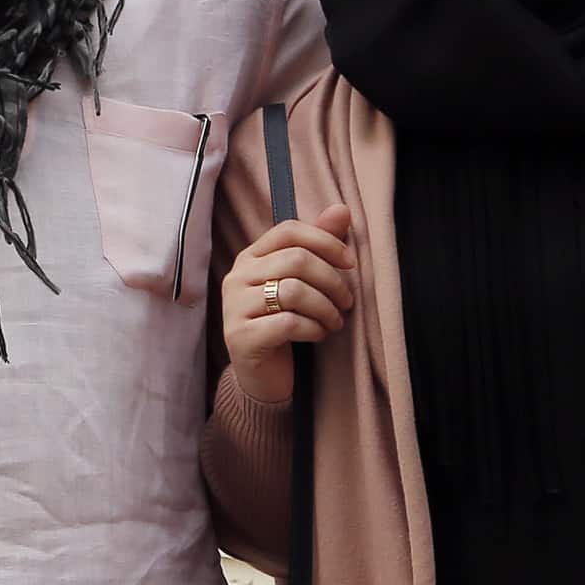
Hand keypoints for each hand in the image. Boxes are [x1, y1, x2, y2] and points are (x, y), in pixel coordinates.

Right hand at [220, 208, 357, 407]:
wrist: (262, 375)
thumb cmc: (284, 323)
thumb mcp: (303, 283)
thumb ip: (319, 245)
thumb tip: (342, 209)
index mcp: (250, 257)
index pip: (289, 231)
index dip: (325, 242)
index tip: (350, 263)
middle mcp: (236, 277)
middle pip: (296, 260)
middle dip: (332, 281)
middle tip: (347, 302)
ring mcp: (234, 307)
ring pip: (294, 292)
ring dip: (326, 308)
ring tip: (334, 322)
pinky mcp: (240, 336)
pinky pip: (288, 323)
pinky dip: (313, 329)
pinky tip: (318, 336)